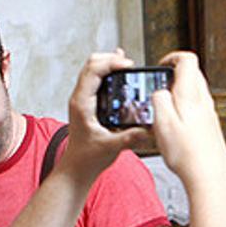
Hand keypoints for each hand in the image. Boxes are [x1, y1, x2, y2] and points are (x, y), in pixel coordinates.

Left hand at [61, 49, 152, 180]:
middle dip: (111, 59)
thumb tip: (148, 129)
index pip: (93, 71)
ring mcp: (82, 99)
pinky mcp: (88, 103)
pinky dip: (107, 71)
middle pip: (91, 64)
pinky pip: (95, 79)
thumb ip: (129, 138)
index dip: (111, 63)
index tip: (128, 65)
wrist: (77, 167)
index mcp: (82, 104)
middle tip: (129, 63)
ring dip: (109, 63)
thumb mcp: (111, 148)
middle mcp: (80, 98)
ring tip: (126, 64)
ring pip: (92, 69)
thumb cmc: (87, 158)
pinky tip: (120, 71)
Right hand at [149, 51, 225, 183]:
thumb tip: (159, 91)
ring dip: (179, 93)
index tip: (161, 65)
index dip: (172, 57)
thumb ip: (158, 100)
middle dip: (174, 74)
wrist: (209, 177)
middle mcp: (204, 102)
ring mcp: (210, 115)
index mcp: (191, 95)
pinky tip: (175, 126)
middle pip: (193, 74)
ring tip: (164, 107)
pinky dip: (185, 109)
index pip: (188, 60)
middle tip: (159, 85)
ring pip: (195, 92)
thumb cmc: (188, 154)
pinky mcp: (211, 128)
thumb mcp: (162, 122)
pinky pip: (197, 109)